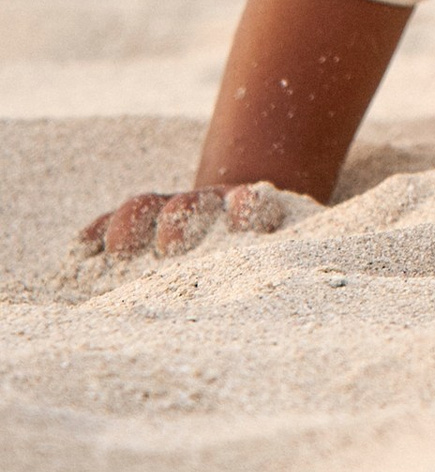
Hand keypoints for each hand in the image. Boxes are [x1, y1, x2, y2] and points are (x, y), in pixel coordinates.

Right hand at [76, 182, 314, 262]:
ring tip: (122, 249)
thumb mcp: (285, 255)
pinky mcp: (133, 224)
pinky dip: (95, 233)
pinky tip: (83, 247)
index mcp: (248, 214)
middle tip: (171, 250)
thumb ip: (293, 251)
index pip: (249, 206)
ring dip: (134, 225)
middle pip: (188, 206)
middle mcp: (203, 208)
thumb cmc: (264, 262)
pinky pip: (108, 223)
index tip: (242, 219)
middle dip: (179, 223)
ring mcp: (165, 211)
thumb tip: (314, 265)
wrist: (237, 229)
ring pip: (146, 207)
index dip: (246, 211)